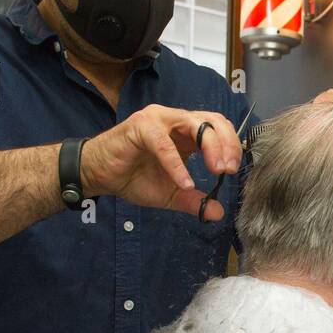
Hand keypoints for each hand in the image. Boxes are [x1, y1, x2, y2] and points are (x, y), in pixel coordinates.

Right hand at [79, 105, 242, 218]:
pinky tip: (184, 183)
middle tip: (228, 169)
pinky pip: (164, 144)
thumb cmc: (133, 178)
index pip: (218, 128)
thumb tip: (218, 213)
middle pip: (213, 121)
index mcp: (186, 133)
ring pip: (195, 124)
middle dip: (227, 144)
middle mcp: (176, 120)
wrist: (100, 176)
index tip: (233, 170)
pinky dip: (177, 164)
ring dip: (211, 147)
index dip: (231, 146)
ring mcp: (159, 120)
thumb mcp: (171, 193)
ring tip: (217, 170)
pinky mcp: (141, 127)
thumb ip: (194, 201)